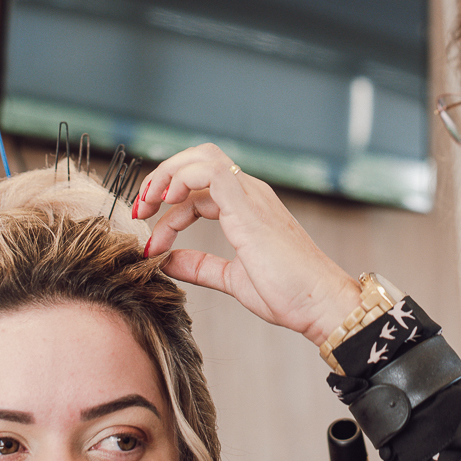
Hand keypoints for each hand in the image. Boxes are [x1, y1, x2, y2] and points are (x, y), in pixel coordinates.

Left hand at [137, 143, 360, 345]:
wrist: (319, 303)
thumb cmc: (289, 293)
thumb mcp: (233, 278)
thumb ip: (201, 267)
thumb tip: (168, 261)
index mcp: (248, 207)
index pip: (199, 188)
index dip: (169, 209)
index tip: (151, 241)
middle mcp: (250, 193)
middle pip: (199, 159)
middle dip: (163, 177)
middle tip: (141, 210)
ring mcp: (250, 195)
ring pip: (200, 158)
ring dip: (166, 176)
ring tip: (147, 207)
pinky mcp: (248, 205)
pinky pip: (208, 172)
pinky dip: (180, 181)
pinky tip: (167, 207)